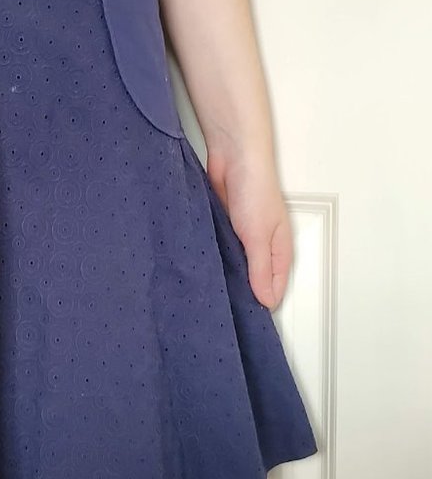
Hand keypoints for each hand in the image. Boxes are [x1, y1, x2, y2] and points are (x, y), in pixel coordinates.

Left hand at [204, 149, 292, 311]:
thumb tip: (267, 301)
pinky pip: (219, 247)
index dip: (262, 303)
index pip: (274, 286)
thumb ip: (260, 269)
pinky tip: (200, 268)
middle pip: (253, 277)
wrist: (233, 156)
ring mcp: (241, 234)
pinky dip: (212, 256)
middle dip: (241, 292)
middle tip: (222, 314)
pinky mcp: (222, 224)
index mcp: (278, 249)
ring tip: (207, 296)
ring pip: (234, 263)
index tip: (246, 322)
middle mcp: (261, 244)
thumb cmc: (254, 190)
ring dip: (224, 274)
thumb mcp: (259, 236)